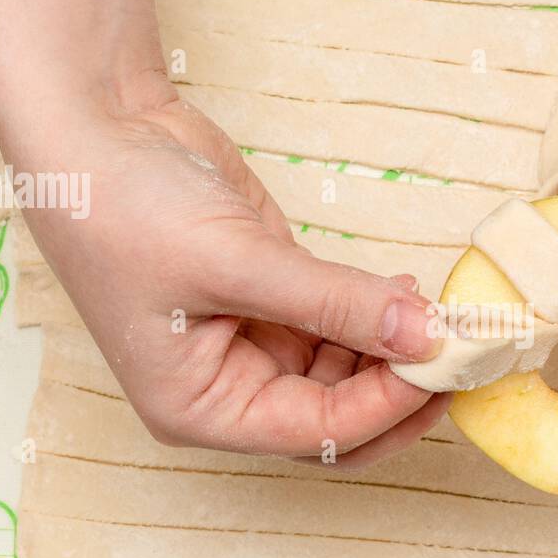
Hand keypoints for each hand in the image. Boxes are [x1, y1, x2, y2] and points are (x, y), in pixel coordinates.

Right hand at [23, 84, 448, 467]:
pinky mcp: (275, 303)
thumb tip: (426, 334)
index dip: (387, 403)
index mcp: (202, 409)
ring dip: (396, 349)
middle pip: (340, 417)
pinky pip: (341, 327)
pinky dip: (377, 315)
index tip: (444, 361)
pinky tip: (407, 292)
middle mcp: (231, 391)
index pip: (319, 432)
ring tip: (439, 310)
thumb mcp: (236, 261)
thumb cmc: (125, 207)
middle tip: (462, 351)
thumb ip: (335, 302)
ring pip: (349, 374)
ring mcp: (255, 346)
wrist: (96, 125)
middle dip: (400, 388)